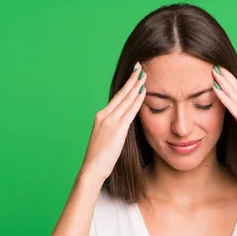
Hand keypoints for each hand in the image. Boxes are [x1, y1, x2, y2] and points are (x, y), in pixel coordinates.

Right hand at [81, 62, 146, 181]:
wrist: (92, 168)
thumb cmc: (100, 158)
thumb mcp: (105, 138)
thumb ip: (113, 128)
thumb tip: (123, 125)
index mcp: (101, 116)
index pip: (116, 97)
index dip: (126, 85)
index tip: (133, 74)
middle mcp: (104, 115)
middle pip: (121, 94)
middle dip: (131, 79)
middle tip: (140, 67)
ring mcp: (110, 121)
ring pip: (126, 100)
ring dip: (136, 86)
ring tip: (144, 74)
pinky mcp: (117, 129)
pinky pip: (130, 111)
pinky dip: (137, 100)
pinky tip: (143, 91)